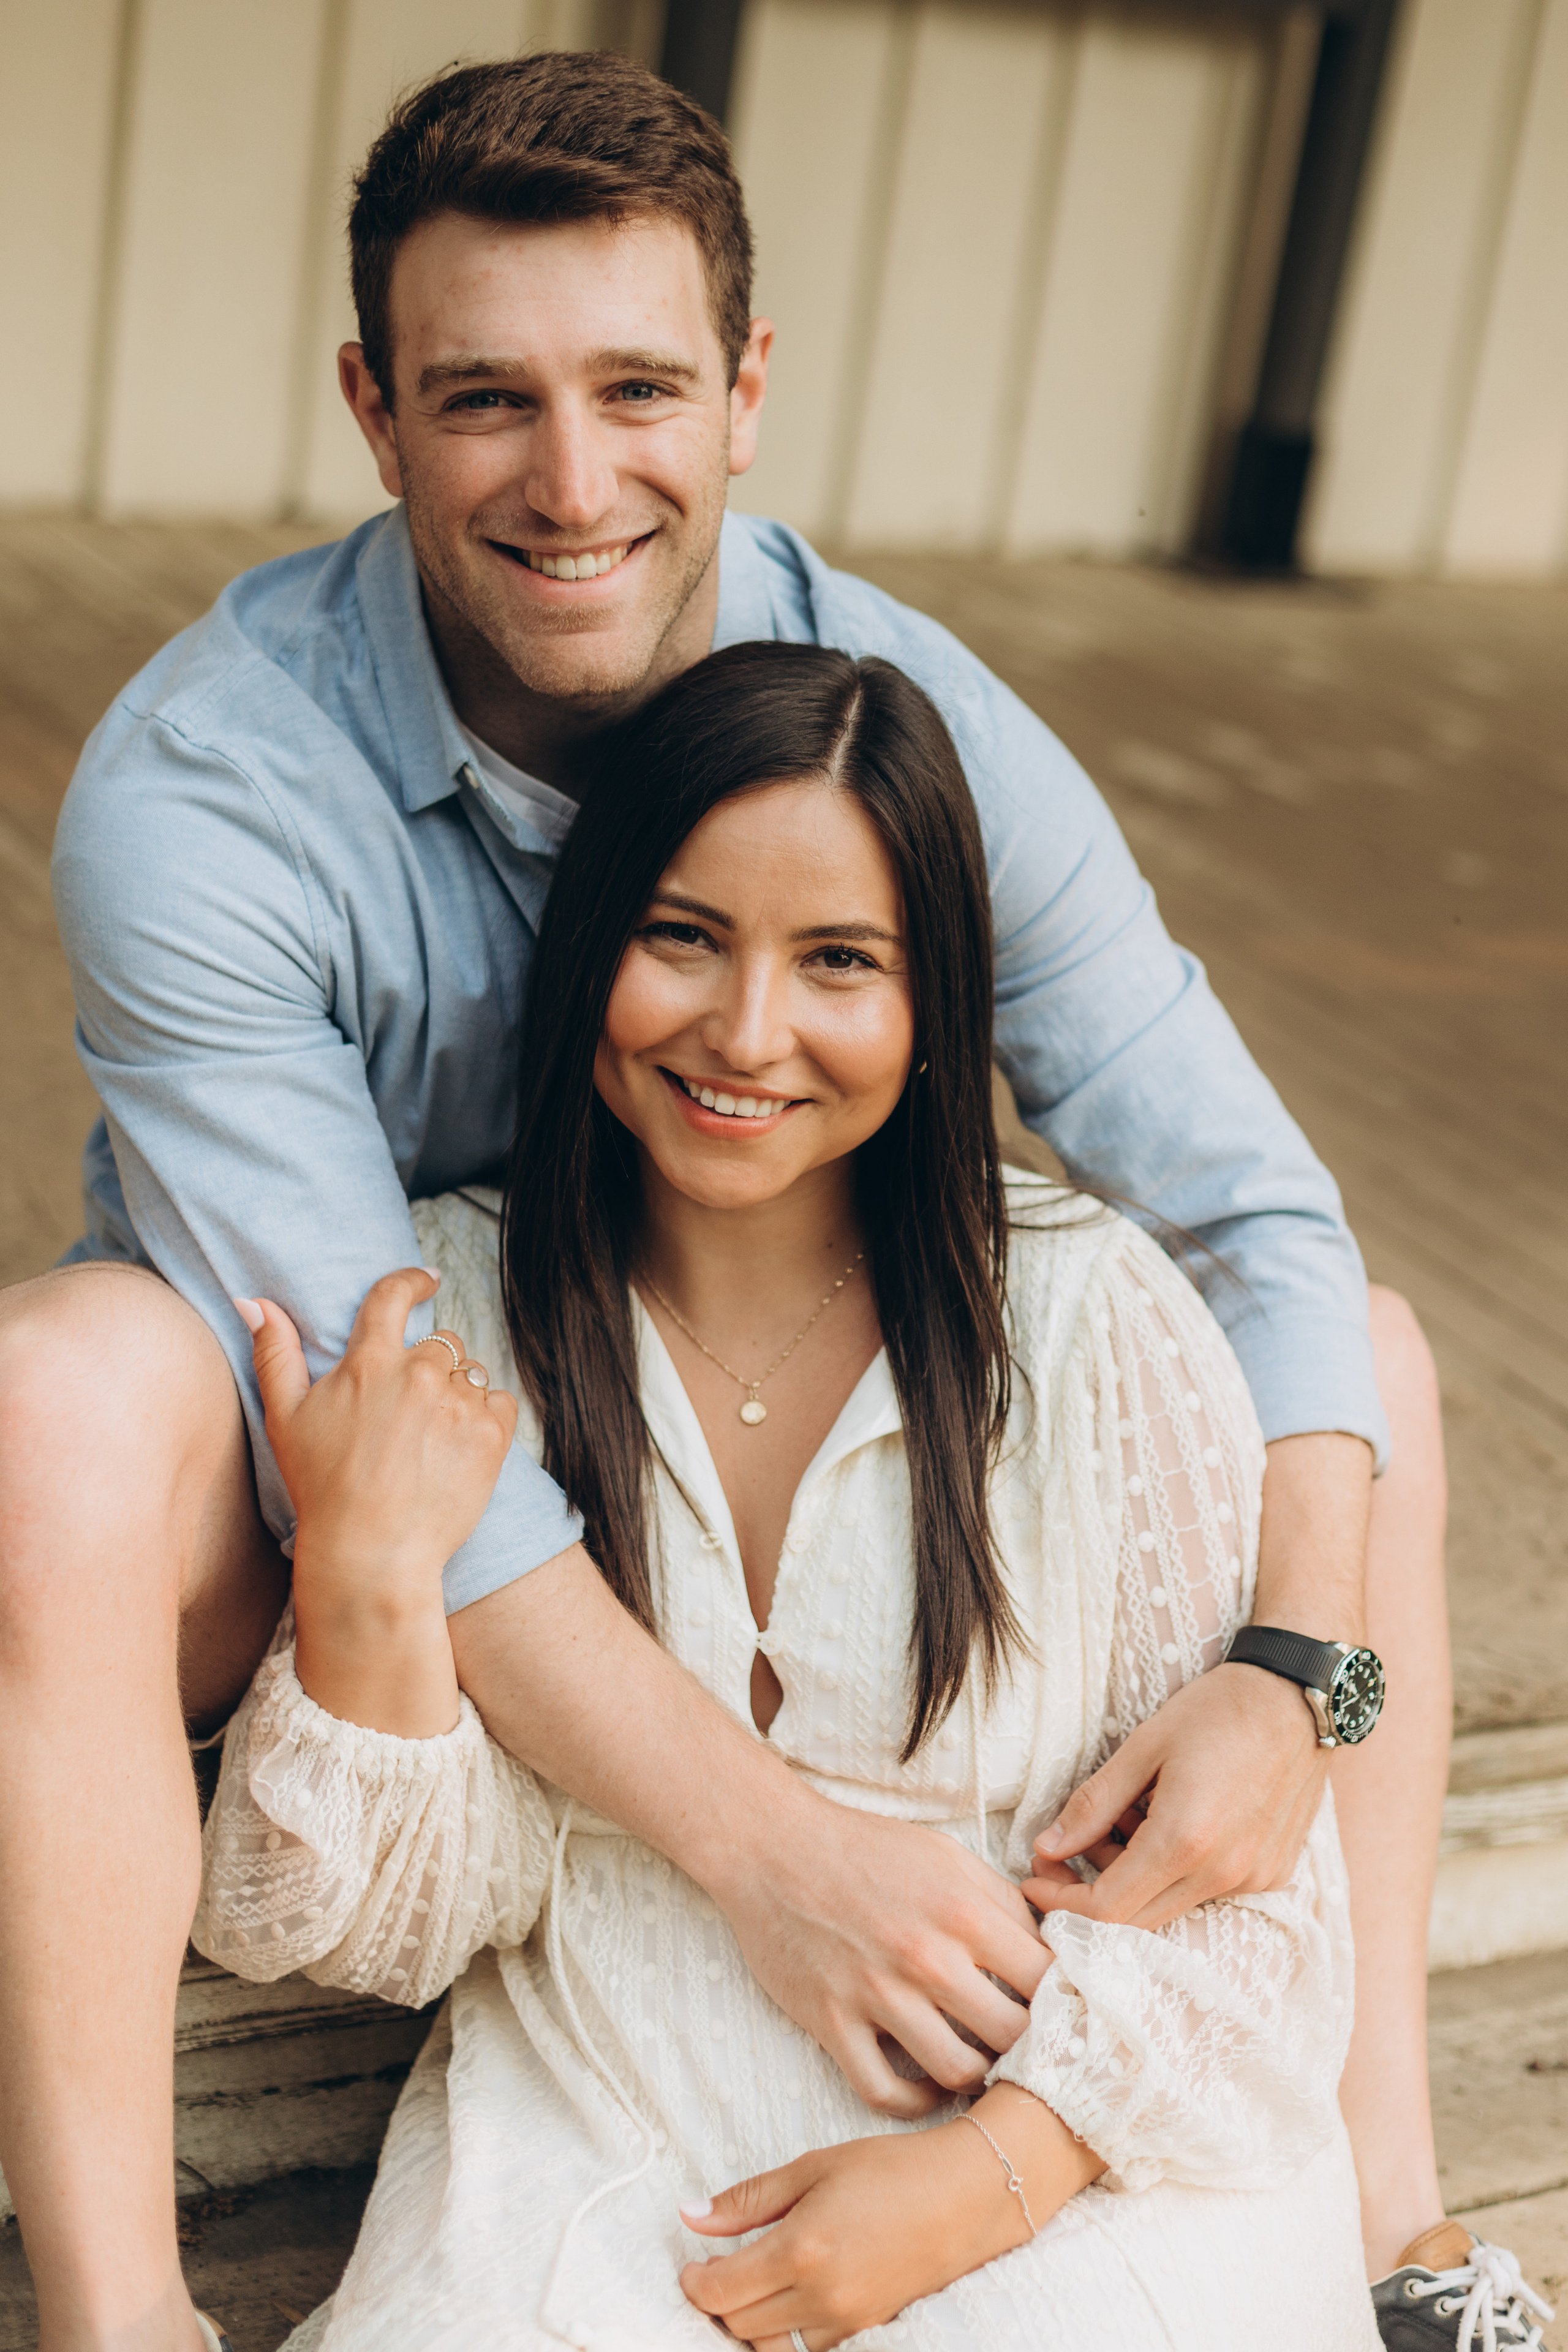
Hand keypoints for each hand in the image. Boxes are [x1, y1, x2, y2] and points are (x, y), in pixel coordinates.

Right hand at [241, 1269, 515, 1734]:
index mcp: (369, 1361)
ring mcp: (458, 1401)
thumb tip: (255, 1300)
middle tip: (408, 1415)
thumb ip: (274, 1353)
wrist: (373, 1554)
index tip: (428, 1279)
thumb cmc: (322, 1489)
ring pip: (471, 1373)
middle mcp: (419, 1372)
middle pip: (440, 1342)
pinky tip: (456, 1449)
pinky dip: (484, 1418)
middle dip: (429, 1366)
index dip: (412, 1281)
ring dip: (456, 1394)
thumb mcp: (285, 1419)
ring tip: (428, 1441)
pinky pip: (499, 1401)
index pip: (394, 1296)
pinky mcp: (491, 1434)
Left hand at [677, 2119, 1020, 2346]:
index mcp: (800, 2249)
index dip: (693, 2282)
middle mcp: (820, 2296)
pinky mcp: (867, 2329)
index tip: (692, 2264)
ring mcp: (846, 2320)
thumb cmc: (890, 2170)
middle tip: (717, 2269)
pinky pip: (806, 2348)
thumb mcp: (813, 2168)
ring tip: (752, 2284)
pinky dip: (786, 2332)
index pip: (719, 2292)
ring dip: (750, 2321)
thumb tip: (690, 2215)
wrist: (965, 2195)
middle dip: (718, 2300)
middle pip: (738, 2324)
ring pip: (769, 2345)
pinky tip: (789, 2299)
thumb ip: (748, 2199)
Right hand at [712, 1807, 1048, 2116]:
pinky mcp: (830, 2021)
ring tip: (979, 2065)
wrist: (772, 1848)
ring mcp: (875, 1994)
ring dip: (974, 2077)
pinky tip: (925, 2085)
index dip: (1064, 2001)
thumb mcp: (945, 1855)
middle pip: (1011, 2036)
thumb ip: (1000, 1901)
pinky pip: (883, 2092)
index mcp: (961, 1910)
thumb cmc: (864, 1848)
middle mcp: (924, 1957)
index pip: (1045, 1979)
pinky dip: (912, 2102)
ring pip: (954, 2072)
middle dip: (1028, 2047)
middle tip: (1027, 2049)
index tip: (1063, 2013)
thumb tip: (1048, 1947)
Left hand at [1022, 1662, 1324, 1931]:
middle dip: (1089, 1891)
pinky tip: (1164, 1821)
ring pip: (1171, 1905)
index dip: (1061, 1900)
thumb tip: (1047, 1847)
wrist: (1298, 1699)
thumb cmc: (1217, 1710)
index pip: (1108, 1910)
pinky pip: (1207, 1891)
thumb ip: (1093, 1804)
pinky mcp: (1273, 1874)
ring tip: (1123, 1818)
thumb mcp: (1143, 1745)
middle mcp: (1224, 1873)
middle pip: (1137, 1920)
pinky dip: (1173, 1870)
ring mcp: (1254, 1878)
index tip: (1033, 1876)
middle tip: (1064, 1849)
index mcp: (1185, 1840)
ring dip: (1132, 1878)